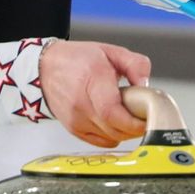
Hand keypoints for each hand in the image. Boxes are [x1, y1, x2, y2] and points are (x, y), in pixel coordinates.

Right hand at [36, 40, 152, 147]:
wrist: (45, 68)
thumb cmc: (78, 59)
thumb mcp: (111, 52)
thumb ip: (135, 65)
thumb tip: (146, 86)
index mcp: (91, 78)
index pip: (112, 112)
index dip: (133, 122)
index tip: (149, 118)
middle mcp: (80, 102)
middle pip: (114, 129)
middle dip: (135, 127)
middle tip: (144, 115)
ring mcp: (75, 119)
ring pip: (110, 137)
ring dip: (125, 131)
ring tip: (128, 114)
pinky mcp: (74, 129)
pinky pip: (102, 141)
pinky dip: (114, 135)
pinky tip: (116, 121)